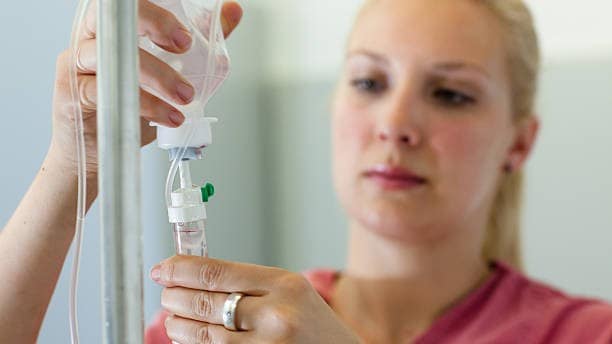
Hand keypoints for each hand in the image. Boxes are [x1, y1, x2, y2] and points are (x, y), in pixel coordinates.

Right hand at [48, 1, 242, 177]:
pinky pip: (107, 91)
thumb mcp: (173, 68)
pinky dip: (146, 105)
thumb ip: (202, 39)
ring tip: (185, 96)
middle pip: (115, 14)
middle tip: (185, 46)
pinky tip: (167, 115)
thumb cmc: (129, 107)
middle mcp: (93, 37)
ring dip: (158, 76)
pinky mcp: (72, 92)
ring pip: (114, 54)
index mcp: (115, 25)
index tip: (185, 28)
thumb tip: (231, 10)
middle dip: (156, 23)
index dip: (155, 8)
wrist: (98, 151)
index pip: (128, 2)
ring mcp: (78, 62)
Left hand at [151, 256, 359, 343]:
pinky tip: (188, 337)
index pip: (216, 272)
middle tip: (166, 292)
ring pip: (204, 334)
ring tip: (173, 317)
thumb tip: (194, 277)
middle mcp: (275, 315)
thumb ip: (249, 283)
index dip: (180, 269)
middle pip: (204, 303)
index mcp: (283, 284)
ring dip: (178, 324)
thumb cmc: (313, 325)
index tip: (163, 269)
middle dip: (174, 296)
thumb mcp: (290, 290)